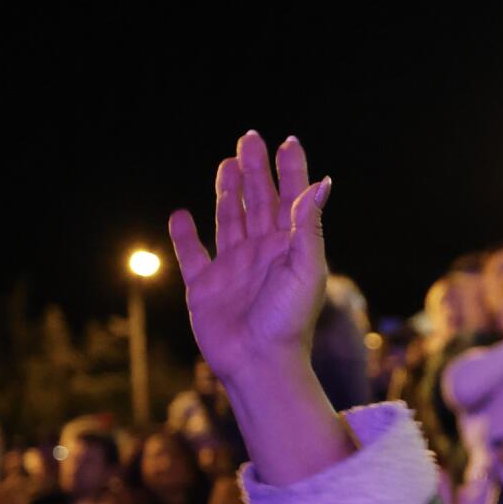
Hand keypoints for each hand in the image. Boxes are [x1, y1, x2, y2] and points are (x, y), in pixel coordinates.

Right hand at [170, 134, 348, 484]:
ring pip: (228, 220)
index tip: (288, 142)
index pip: (290, 199)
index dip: (290, 171)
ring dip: (228, 192)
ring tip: (228, 164)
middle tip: (250, 138)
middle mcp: (260, 253)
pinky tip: (181, 215)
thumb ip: (309, 225)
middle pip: (257, 202)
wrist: (260, 365)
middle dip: (255, 171)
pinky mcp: (203, 287)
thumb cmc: (289, 322)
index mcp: (288, 247)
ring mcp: (231, 268)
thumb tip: (322, 183)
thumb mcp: (307, 269)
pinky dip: (184, 235)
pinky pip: (191, 254)